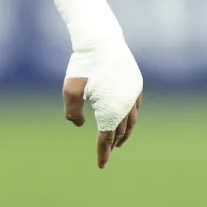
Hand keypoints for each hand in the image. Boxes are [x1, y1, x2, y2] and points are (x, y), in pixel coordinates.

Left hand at [53, 0, 143, 168]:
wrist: (101, 40)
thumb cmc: (83, 65)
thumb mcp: (70, 90)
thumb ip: (73, 112)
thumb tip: (81, 125)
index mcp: (110, 110)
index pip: (106, 138)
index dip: (103, 154)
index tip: (101, 167)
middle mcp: (126, 105)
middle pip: (120, 132)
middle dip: (114, 144)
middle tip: (107, 153)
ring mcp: (133, 93)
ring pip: (131, 121)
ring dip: (124, 132)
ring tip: (118, 140)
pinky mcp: (136, 83)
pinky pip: (135, 106)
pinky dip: (130, 116)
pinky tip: (125, 117)